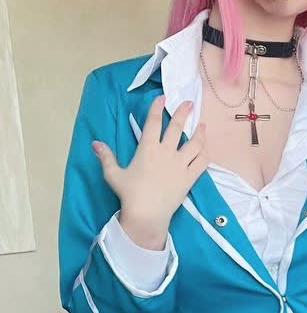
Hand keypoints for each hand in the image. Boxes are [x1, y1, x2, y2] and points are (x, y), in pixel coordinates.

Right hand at [91, 97, 208, 229]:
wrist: (147, 215)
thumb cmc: (129, 194)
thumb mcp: (113, 174)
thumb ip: (106, 157)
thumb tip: (95, 143)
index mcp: (147, 149)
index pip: (153, 122)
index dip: (157, 108)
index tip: (163, 97)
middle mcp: (166, 152)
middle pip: (177, 127)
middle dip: (183, 112)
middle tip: (190, 103)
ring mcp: (180, 164)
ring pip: (194, 143)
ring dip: (200, 132)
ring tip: (202, 125)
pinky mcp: (189, 177)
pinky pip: (202, 161)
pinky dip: (205, 152)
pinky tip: (206, 147)